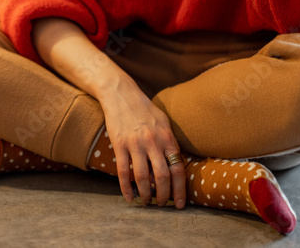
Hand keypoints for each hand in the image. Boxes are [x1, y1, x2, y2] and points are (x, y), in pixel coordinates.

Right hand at [98, 82, 185, 207]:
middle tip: (162, 205)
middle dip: (164, 196)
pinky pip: (123, 172)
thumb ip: (170, 143)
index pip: (178, 169)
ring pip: (143, 177)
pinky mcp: (119, 145)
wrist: (121, 94)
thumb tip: (176, 166)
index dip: (180, 190)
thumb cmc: (144, 110)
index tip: (179, 204)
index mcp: (167, 138)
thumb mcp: (164, 122)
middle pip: (162, 177)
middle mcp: (153, 142)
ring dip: (146, 195)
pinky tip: (129, 197)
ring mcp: (135, 144)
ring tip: (147, 202)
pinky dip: (126, 188)